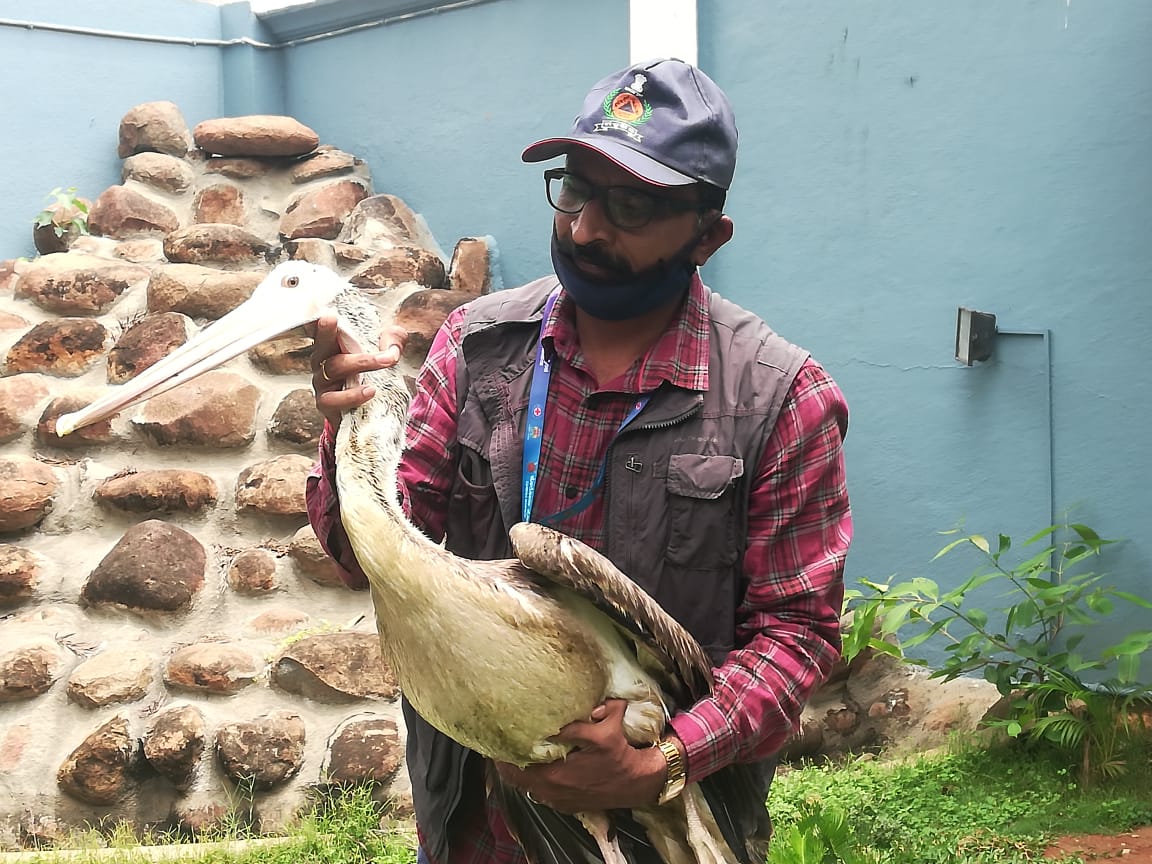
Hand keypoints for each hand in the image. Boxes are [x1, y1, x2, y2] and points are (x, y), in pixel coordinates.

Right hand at [310, 315, 406, 430]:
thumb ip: (393, 342)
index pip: (324, 329)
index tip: (318, 306)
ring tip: (385, 362)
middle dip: (326, 331)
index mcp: (334, 347)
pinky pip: (334, 399)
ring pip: (334, 368)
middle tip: (330, 317)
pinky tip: (370, 391)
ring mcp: (322, 383)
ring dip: (361, 362)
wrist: (367, 414)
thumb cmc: (371, 377)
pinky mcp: (326, 405)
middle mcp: (323, 362)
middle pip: (322, 344)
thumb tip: (393, 345)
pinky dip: (353, 395)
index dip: (318, 319)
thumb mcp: (388, 354)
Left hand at [494, 701, 669, 812]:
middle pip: (516, 779)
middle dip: (506, 763)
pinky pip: (540, 795)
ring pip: (526, 788)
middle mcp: (552, 790)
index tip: (495, 741)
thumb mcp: (604, 732)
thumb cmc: (620, 755)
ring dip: (518, 773)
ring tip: (511, 757)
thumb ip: (586, 717)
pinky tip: (533, 770)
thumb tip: (580, 704)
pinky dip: (532, 783)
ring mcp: (558, 800)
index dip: (503, 755)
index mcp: (555, 774)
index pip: (517, 767)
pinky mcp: (566, 805)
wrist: (638, 782)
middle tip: (499, 746)